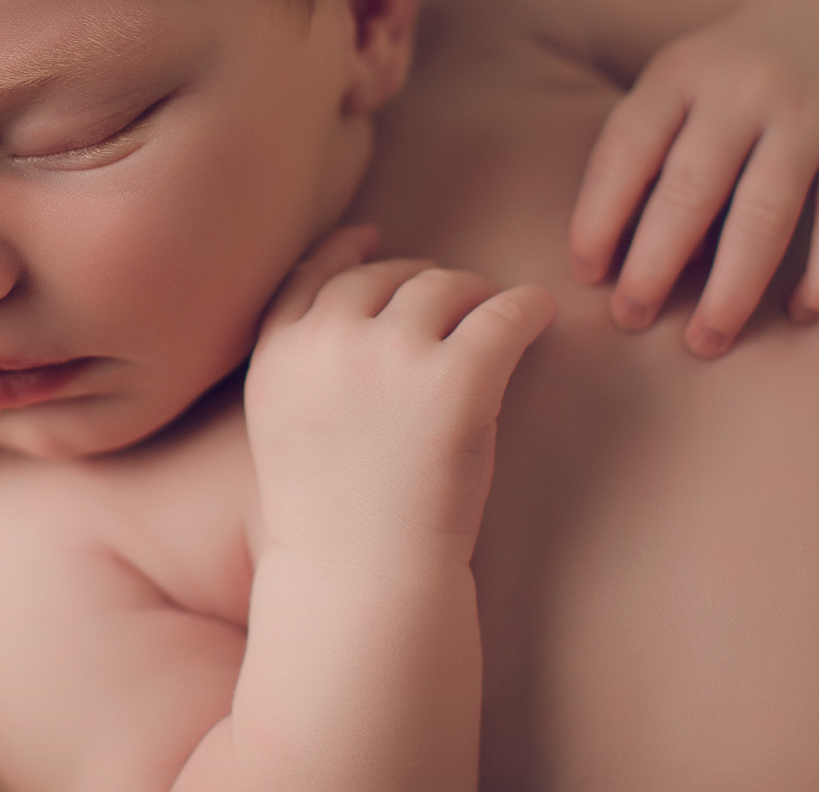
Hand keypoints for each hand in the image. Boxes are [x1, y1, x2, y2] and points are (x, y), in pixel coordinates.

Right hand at [245, 226, 555, 566]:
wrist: (362, 580)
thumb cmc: (331, 522)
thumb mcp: (283, 428)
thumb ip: (305, 367)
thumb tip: (361, 307)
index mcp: (279, 355)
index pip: (310, 274)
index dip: (346, 250)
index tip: (373, 238)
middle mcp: (328, 341)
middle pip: (384, 276)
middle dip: (422, 280)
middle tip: (457, 298)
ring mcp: (391, 355)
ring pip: (445, 285)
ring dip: (474, 293)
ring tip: (496, 314)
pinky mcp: (458, 377)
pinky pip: (506, 314)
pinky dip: (527, 308)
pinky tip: (539, 315)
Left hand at [567, 0, 818, 356]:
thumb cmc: (735, 75)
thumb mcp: (682, 83)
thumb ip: (649, 150)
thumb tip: (613, 255)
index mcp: (681, 73)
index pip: (626, 152)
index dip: (599, 217)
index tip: (586, 275)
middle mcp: (744, 89)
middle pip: (690, 192)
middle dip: (654, 265)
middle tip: (631, 320)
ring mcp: (812, 114)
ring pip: (764, 216)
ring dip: (732, 289)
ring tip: (705, 341)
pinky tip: (799, 311)